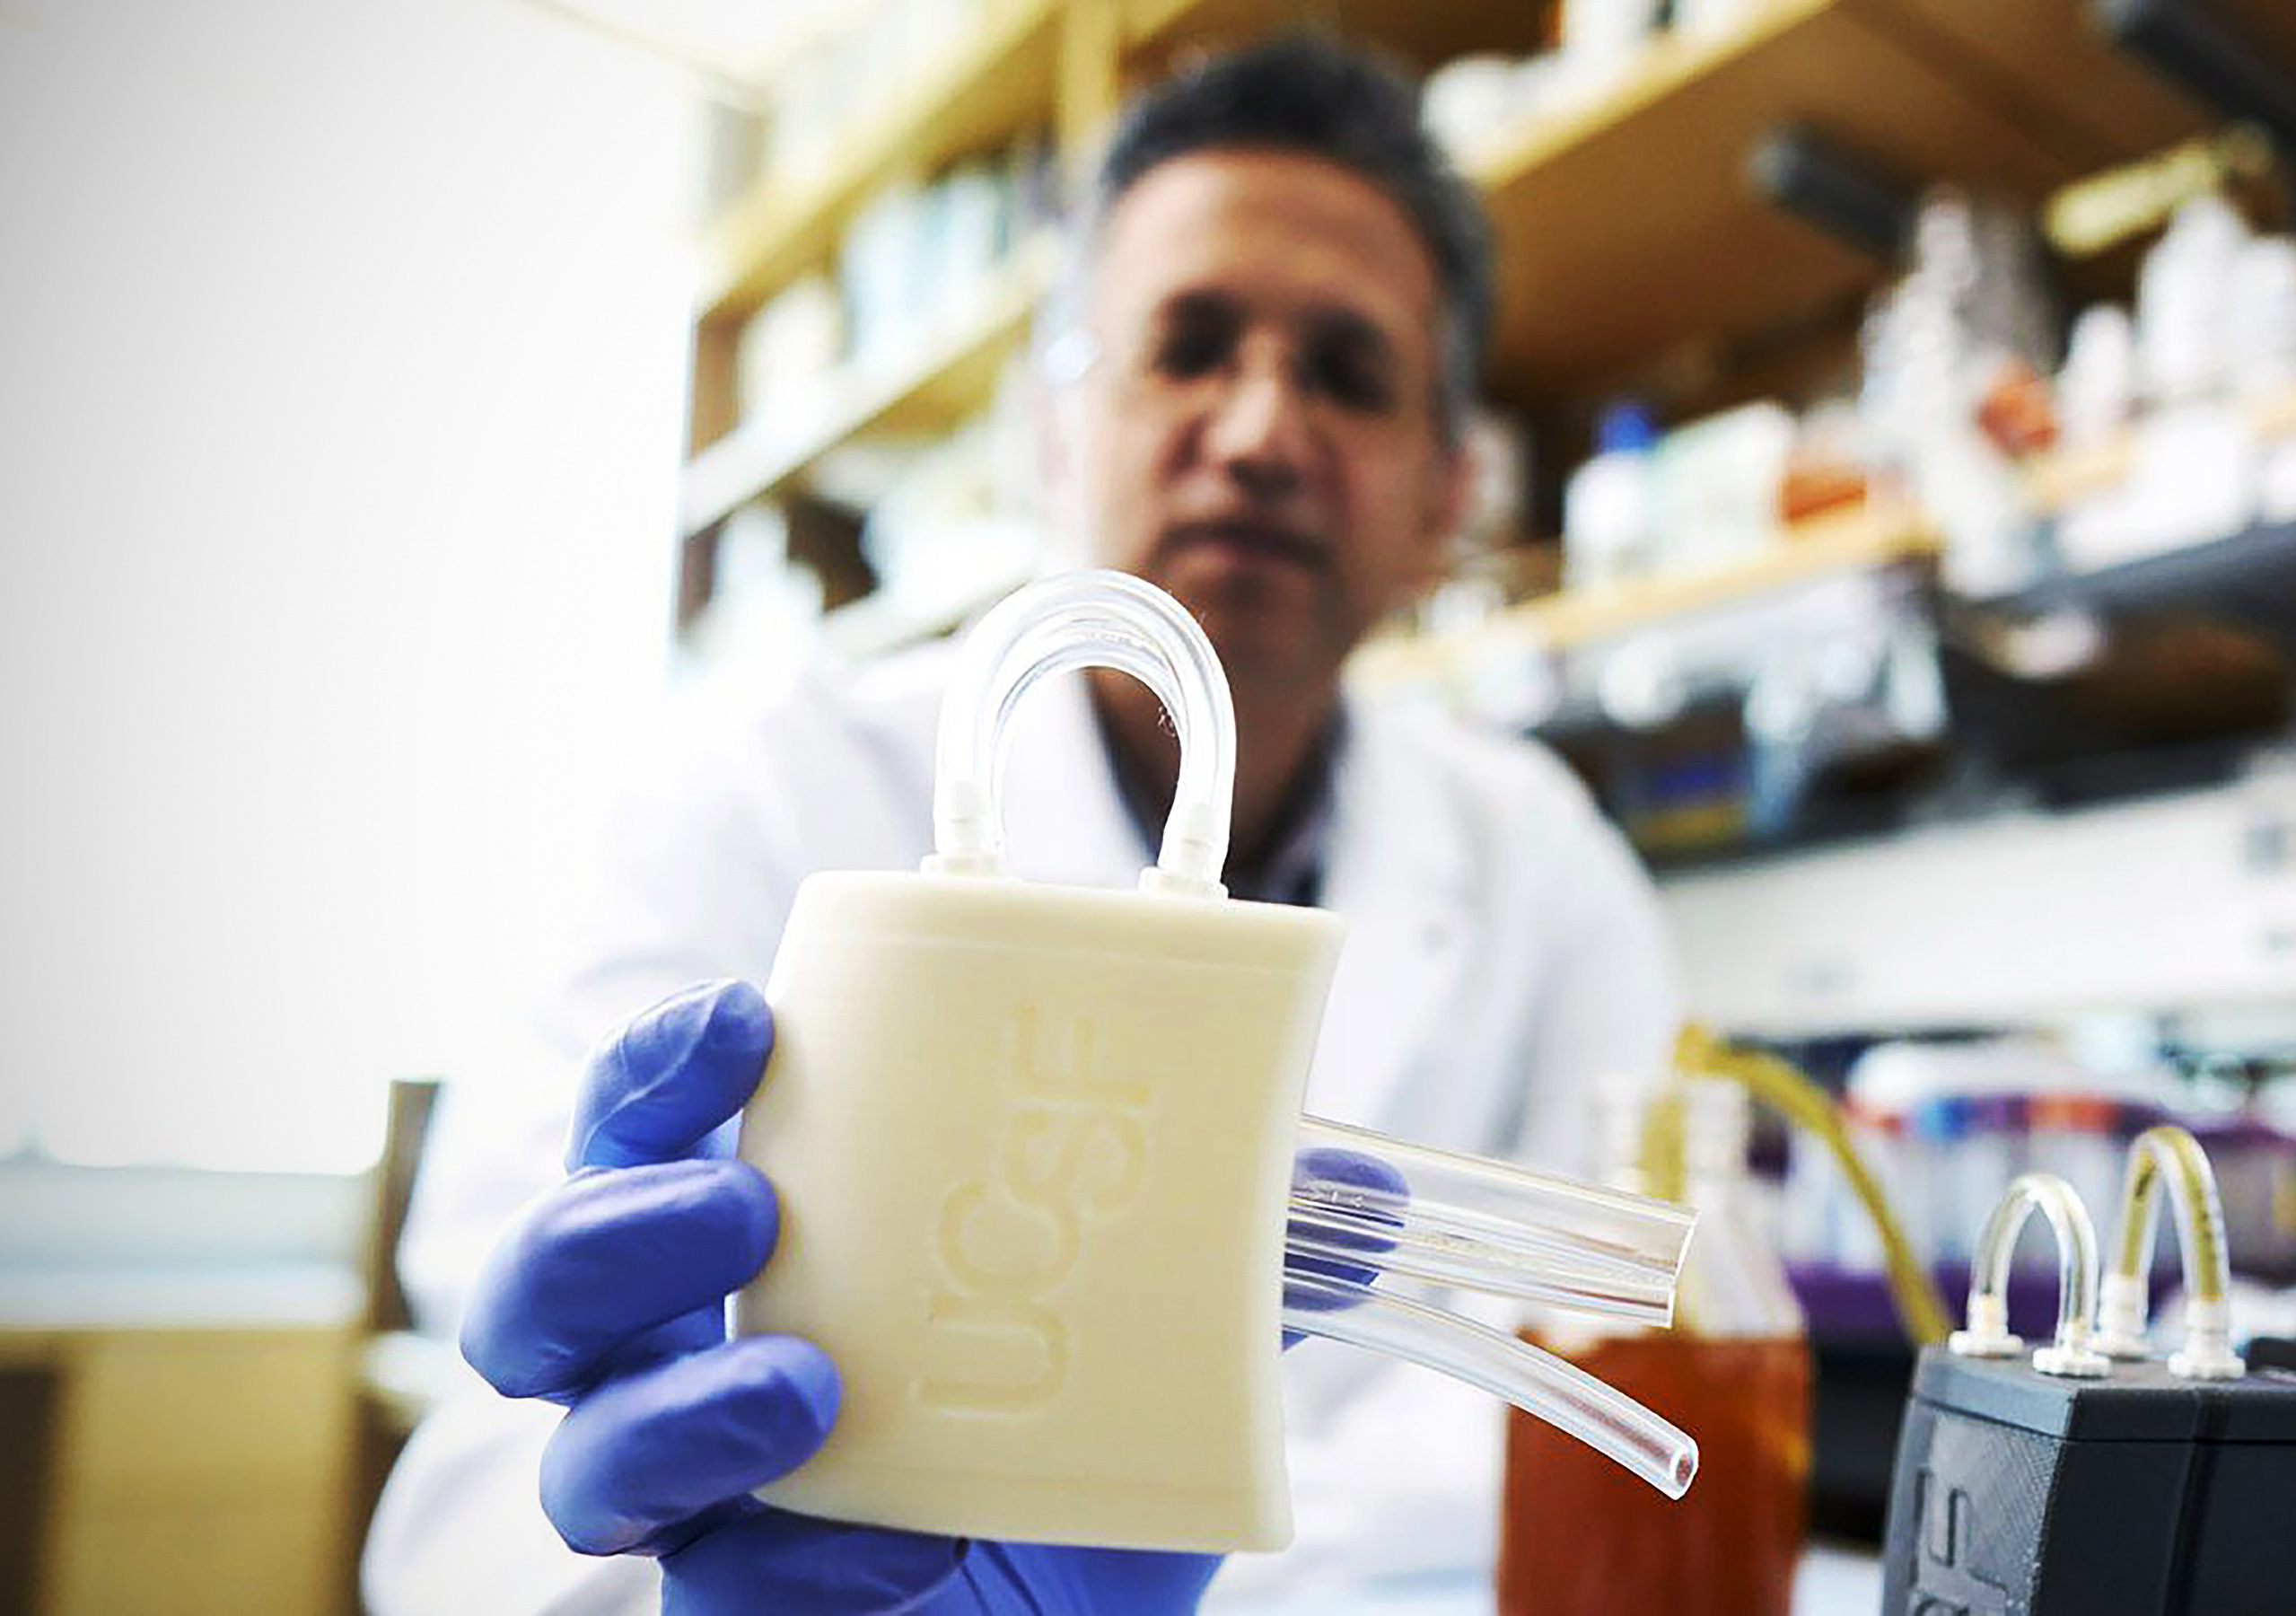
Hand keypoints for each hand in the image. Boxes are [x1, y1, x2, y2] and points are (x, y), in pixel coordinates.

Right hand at [456, 980, 1228, 1613]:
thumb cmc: (1087, 1446)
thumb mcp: (1169, 1333)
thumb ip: (1241, 1256)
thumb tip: (1369, 1186)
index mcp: (776, 1238)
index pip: (647, 1130)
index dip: (656, 1071)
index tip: (739, 1020)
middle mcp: (696, 1355)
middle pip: (547, 1283)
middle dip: (613, 1225)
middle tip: (748, 1202)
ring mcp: (701, 1497)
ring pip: (583, 1448)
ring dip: (675, 1402)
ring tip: (806, 1380)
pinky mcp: (738, 1607)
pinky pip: (716, 1587)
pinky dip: (800, 1556)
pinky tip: (904, 1543)